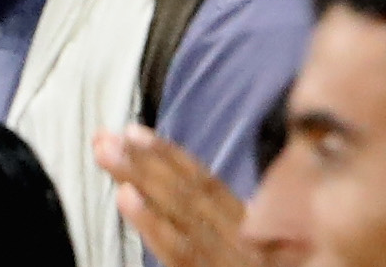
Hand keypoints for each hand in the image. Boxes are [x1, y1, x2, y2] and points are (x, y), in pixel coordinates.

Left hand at [97, 126, 255, 266]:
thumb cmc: (282, 264)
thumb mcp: (268, 251)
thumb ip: (245, 230)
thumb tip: (209, 201)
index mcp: (256, 232)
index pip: (209, 187)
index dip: (170, 157)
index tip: (134, 132)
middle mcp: (246, 244)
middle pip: (189, 195)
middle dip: (144, 163)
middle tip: (104, 137)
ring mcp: (229, 262)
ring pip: (182, 216)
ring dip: (141, 180)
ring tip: (108, 156)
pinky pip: (182, 254)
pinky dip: (153, 224)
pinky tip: (128, 199)